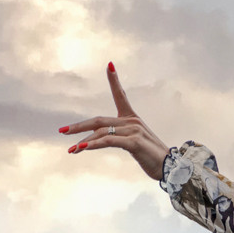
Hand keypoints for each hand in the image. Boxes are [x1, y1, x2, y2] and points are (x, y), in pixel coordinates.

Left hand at [60, 62, 169, 180]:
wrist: (171, 168)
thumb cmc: (152, 157)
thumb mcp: (133, 144)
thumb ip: (117, 138)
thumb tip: (95, 140)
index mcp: (132, 119)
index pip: (121, 95)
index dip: (115, 80)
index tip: (109, 65)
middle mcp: (132, 121)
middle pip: (99, 121)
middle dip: (78, 126)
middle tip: (62, 130)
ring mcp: (133, 130)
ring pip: (101, 132)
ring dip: (83, 142)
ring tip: (72, 151)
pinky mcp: (134, 142)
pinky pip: (109, 141)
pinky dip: (94, 144)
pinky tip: (83, 148)